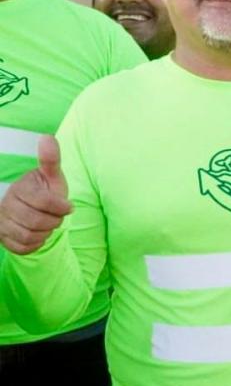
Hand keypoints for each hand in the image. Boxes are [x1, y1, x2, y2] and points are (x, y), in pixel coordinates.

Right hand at [0, 136, 71, 254]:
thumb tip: (47, 137)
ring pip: (29, 236)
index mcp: (20, 188)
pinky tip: (39, 233)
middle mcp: (6, 204)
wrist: (33, 210)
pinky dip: (36, 244)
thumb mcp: (53, 177)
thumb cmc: (46, 192)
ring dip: (46, 233)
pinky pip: (23, 247)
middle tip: (57, 217)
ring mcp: (2, 222)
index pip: (43, 201)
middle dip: (54, 221)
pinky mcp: (2, 238)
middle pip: (36, 221)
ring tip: (48, 224)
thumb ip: (51, 160)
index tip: (68, 207)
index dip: (61, 207)